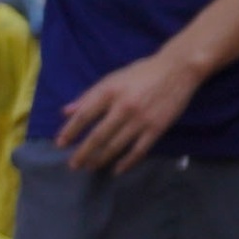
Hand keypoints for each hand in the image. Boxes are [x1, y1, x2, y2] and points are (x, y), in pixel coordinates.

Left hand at [51, 45, 206, 174]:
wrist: (178, 69)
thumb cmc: (141, 73)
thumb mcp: (112, 78)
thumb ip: (88, 96)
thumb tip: (65, 112)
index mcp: (109, 92)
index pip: (84, 116)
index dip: (70, 132)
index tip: (60, 144)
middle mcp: (123, 107)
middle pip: (98, 136)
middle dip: (83, 153)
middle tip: (73, 165)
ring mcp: (141, 119)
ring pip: (116, 146)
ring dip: (101, 159)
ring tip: (90, 166)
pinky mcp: (157, 128)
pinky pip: (139, 150)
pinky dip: (127, 162)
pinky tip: (117, 169)